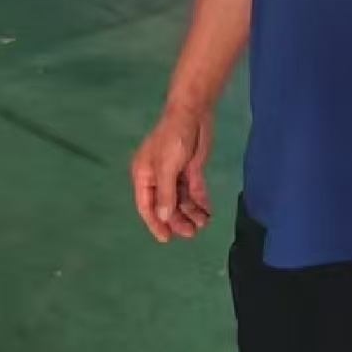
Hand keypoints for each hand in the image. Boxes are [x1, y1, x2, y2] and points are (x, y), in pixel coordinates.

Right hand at [131, 105, 212, 242]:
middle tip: (191, 232)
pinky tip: (207, 212)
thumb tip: (164, 218)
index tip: (166, 238)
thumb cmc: (173, 138)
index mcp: (144, 176)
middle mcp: (158, 178)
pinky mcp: (191, 169)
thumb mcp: (166, 167)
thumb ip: (166, 194)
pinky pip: (194, 191)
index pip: (147, 206)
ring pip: (181, 200)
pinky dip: (200, 202)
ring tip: (203, 223)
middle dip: (177, 220)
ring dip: (190, 212)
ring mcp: (175, 174)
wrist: (193, 113)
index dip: (155, 223)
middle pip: (166, 205)